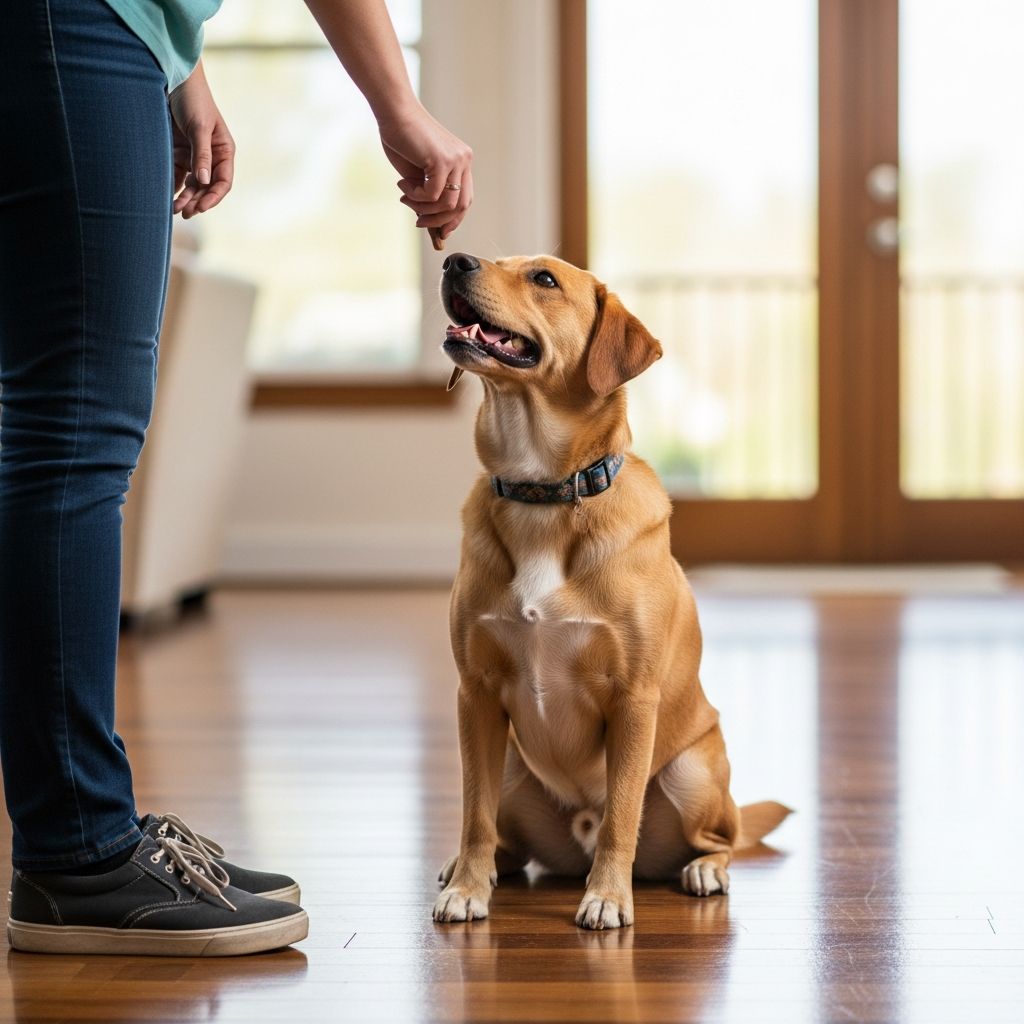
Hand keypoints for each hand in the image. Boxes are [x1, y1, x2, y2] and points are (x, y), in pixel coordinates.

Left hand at [168, 62, 234, 218]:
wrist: (172, 77)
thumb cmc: (192, 99)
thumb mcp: (199, 127)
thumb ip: (202, 155)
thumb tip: (203, 183)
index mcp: (224, 151)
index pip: (223, 182)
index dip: (213, 197)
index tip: (200, 207)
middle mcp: (211, 156)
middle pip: (207, 187)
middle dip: (197, 201)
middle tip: (184, 213)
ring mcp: (194, 155)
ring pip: (192, 184)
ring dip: (184, 197)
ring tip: (174, 209)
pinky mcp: (178, 152)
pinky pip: (177, 175)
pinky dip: (173, 186)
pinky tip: (165, 195)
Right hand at [378, 102, 472, 242]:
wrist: (393, 112)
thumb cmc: (401, 139)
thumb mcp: (418, 174)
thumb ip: (428, 194)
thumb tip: (430, 225)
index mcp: (462, 161)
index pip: (465, 199)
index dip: (453, 220)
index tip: (440, 233)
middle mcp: (464, 160)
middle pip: (462, 206)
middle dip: (440, 221)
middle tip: (418, 222)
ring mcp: (456, 159)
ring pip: (448, 204)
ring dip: (423, 208)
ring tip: (405, 197)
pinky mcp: (443, 160)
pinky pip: (433, 195)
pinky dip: (416, 196)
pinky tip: (403, 184)